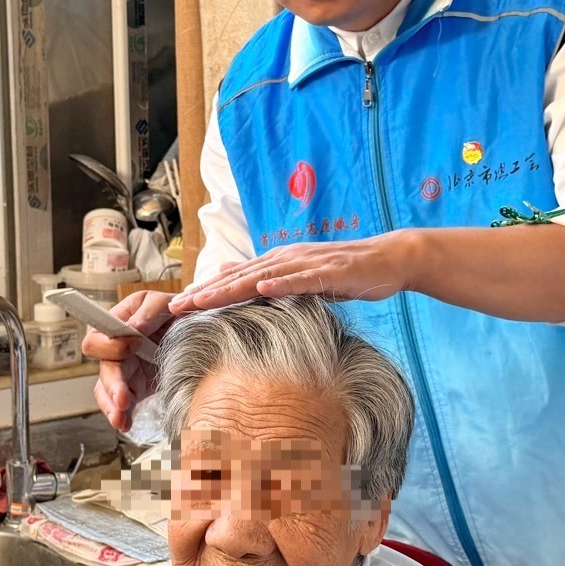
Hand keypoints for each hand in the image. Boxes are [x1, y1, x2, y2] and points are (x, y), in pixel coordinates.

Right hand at [85, 290, 173, 431]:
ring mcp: (126, 370)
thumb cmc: (177, 311)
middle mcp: (117, 349)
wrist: (199, 331)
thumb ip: (150, 311)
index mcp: (118, 324)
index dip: (109, 344)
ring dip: (113, 404)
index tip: (134, 344)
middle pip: (104, 368)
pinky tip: (125, 424)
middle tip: (124, 397)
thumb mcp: (165, 303)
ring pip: (108, 390)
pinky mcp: (136, 387)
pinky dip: (122, 416)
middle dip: (112, 384)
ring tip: (120, 418)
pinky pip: (122, 404)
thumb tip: (133, 329)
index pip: (97, 337)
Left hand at [172, 234, 419, 315]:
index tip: (176, 307)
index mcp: (278, 262)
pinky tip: (262, 289)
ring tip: (205, 299)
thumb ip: (271, 279)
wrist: (389, 259)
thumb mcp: (302, 277)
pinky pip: (302, 278)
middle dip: (206, 292)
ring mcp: (307, 263)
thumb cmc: (347, 273)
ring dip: (232, 288)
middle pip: (240, 278)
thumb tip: (236, 279)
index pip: (234, 280)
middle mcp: (287, 258)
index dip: (205, 292)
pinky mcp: (330, 271)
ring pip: (263, 277)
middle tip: (176, 307)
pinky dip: (281, 283)